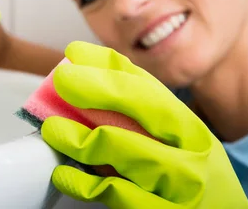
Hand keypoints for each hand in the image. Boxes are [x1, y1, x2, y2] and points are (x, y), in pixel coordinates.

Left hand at [40, 41, 247, 208]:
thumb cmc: (189, 182)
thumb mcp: (177, 145)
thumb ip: (139, 116)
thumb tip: (89, 79)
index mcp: (191, 128)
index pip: (149, 86)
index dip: (109, 66)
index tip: (74, 53)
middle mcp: (193, 153)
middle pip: (151, 109)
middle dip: (104, 89)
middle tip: (63, 80)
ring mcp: (184, 187)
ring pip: (135, 154)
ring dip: (89, 139)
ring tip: (54, 130)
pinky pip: (126, 197)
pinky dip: (91, 184)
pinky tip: (66, 175)